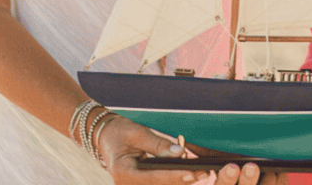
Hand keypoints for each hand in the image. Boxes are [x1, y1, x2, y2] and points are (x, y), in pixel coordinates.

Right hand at [98, 119, 287, 184]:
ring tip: (206, 172)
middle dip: (184, 180)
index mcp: (125, 173)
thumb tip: (180, 152)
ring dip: (182, 181)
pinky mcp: (143, 184)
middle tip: (208, 172)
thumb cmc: (119, 132)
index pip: (154, 177)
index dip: (176, 175)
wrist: (104, 136)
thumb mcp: (137, 133)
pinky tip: (192, 173)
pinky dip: (176, 179)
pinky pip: (161, 183)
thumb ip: (158, 144)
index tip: (195, 173)